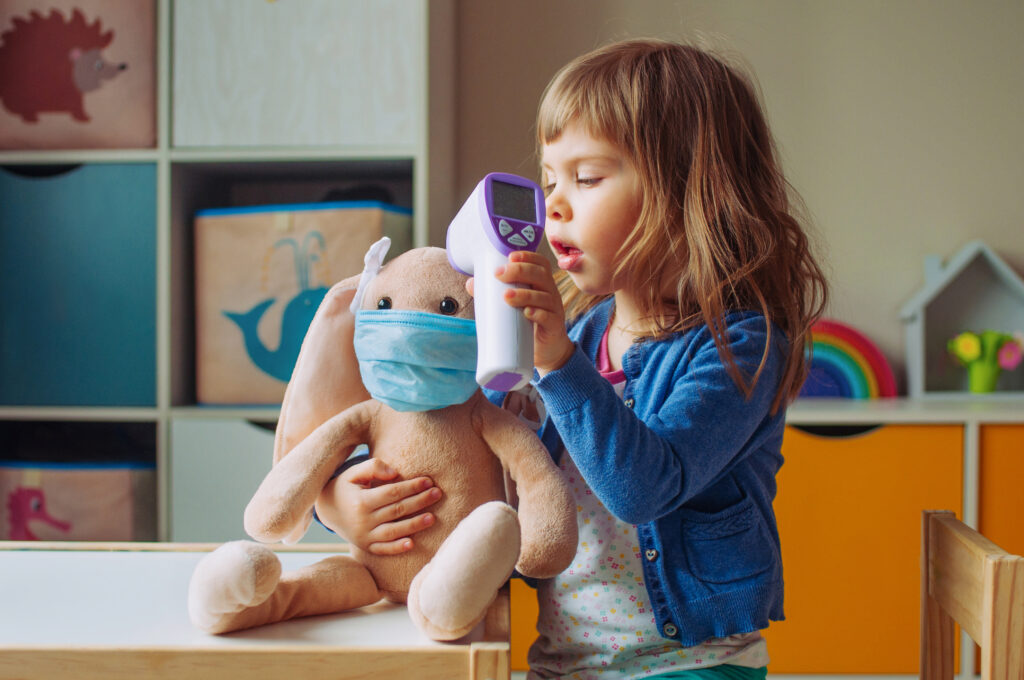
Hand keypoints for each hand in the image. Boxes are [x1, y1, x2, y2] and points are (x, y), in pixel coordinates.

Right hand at [315, 457, 441, 554]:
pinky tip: (412, 544)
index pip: (392, 493)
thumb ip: (373, 467)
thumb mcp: (354, 473)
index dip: (412, 486)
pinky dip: (397, 548)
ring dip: (414, 525)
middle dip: (420, 502)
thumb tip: (395, 473)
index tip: (428, 480)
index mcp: (361, 500)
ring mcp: (364, 536)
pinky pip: (383, 549)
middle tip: (437, 494)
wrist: (327, 510)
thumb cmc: (346, 487)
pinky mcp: (366, 546)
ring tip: (433, 517)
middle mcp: (363, 520)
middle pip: (397, 510)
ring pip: (393, 531)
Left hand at [492, 250, 573, 374]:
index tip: (510, 257)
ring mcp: (554, 310)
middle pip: (541, 275)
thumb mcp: (512, 306)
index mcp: (541, 284)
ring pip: (544, 297)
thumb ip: (493, 294)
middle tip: (499, 274)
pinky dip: (538, 314)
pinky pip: (549, 317)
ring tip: (506, 296)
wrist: (547, 350)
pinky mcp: (554, 327)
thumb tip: (471, 283)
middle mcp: (550, 293)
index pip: (540, 263)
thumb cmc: (528, 323)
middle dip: (520, 271)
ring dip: (525, 294)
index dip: (528, 256)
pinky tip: (526, 313)